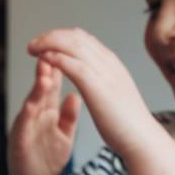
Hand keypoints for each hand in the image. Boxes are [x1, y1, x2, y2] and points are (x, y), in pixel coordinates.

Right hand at [8, 57, 80, 174]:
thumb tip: (74, 96)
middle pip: (40, 91)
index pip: (53, 87)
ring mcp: (25, 129)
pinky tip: (30, 106)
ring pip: (30, 106)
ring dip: (35, 91)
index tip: (65, 52)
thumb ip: (69, 117)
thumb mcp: (64, 136)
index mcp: (47, 113)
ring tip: (43, 75)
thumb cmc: (47, 161)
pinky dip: (25, 117)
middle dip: (46, 72)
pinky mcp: (19, 144)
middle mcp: (34, 117)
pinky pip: (22, 129)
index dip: (59, 69)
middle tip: (51, 54)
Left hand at [28, 28, 156, 158]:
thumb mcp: (113, 94)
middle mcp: (108, 63)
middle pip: (76, 37)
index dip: (61, 37)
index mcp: (111, 64)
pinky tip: (44, 60)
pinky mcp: (97, 87)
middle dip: (51, 36)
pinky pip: (73, 65)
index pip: (83, 39)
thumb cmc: (126, 122)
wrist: (141, 137)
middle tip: (33, 44)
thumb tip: (92, 80)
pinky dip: (57, 59)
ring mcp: (104, 73)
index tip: (45, 43)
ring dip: (49, 43)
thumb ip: (102, 82)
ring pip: (73, 45)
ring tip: (32, 49)